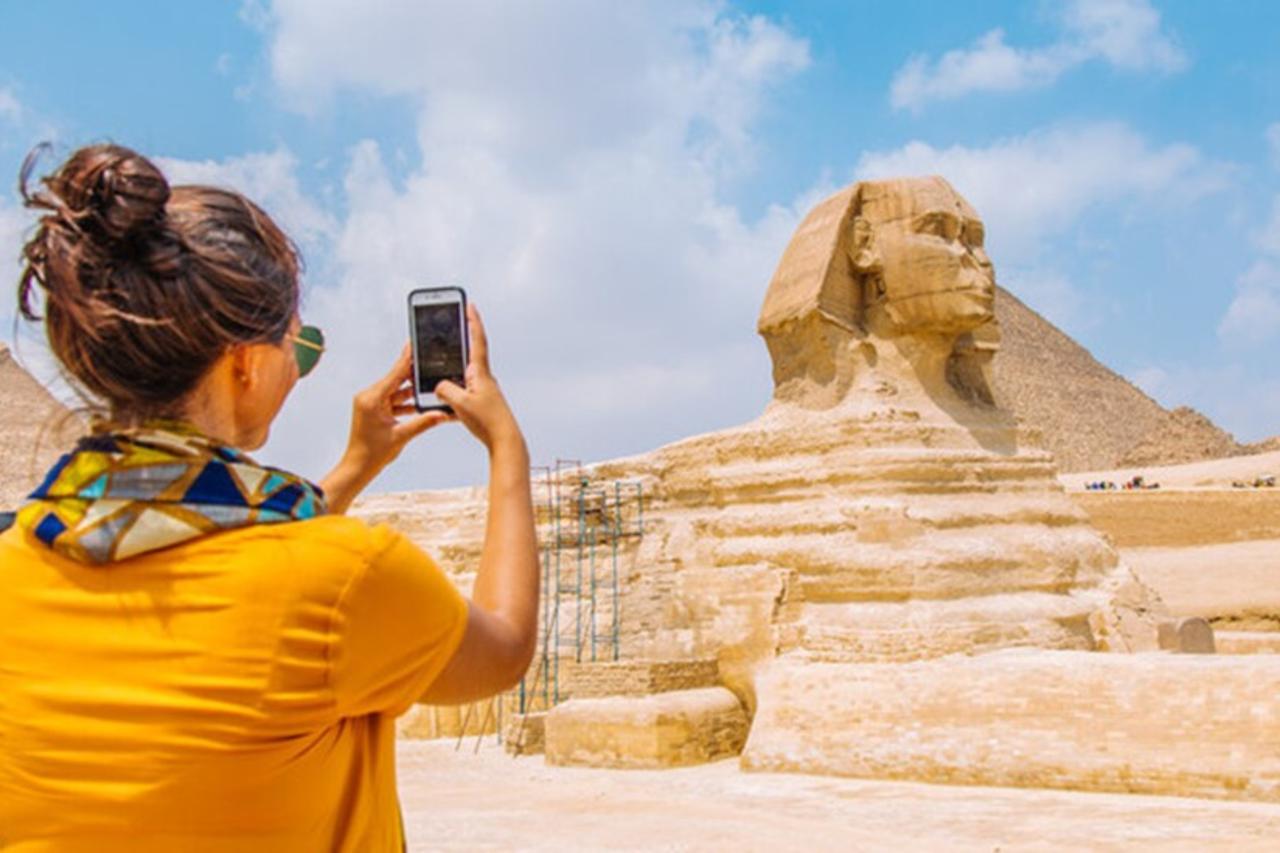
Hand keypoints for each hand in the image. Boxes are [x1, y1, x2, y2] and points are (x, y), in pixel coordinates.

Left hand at [345, 345, 451, 474]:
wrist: (358, 467)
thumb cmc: (373, 453)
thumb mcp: (402, 436)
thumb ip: (424, 422)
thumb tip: (443, 413)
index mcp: (372, 398)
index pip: (394, 373)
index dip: (406, 359)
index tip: (414, 344)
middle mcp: (369, 397)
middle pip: (396, 380)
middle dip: (413, 374)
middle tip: (429, 362)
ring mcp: (371, 403)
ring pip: (397, 391)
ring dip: (412, 391)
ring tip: (430, 384)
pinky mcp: (375, 410)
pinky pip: (394, 401)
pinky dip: (407, 402)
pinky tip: (422, 401)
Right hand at [434, 303, 523, 452]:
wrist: (505, 440)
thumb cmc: (486, 421)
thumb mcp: (460, 404)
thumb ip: (445, 390)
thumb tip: (439, 385)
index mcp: (480, 372)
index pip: (477, 340)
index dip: (472, 321)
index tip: (469, 305)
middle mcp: (483, 378)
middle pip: (469, 353)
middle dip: (458, 341)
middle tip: (450, 325)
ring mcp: (483, 389)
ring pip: (462, 374)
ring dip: (451, 370)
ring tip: (438, 366)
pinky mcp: (481, 402)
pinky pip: (462, 391)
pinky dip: (452, 392)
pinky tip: (444, 401)